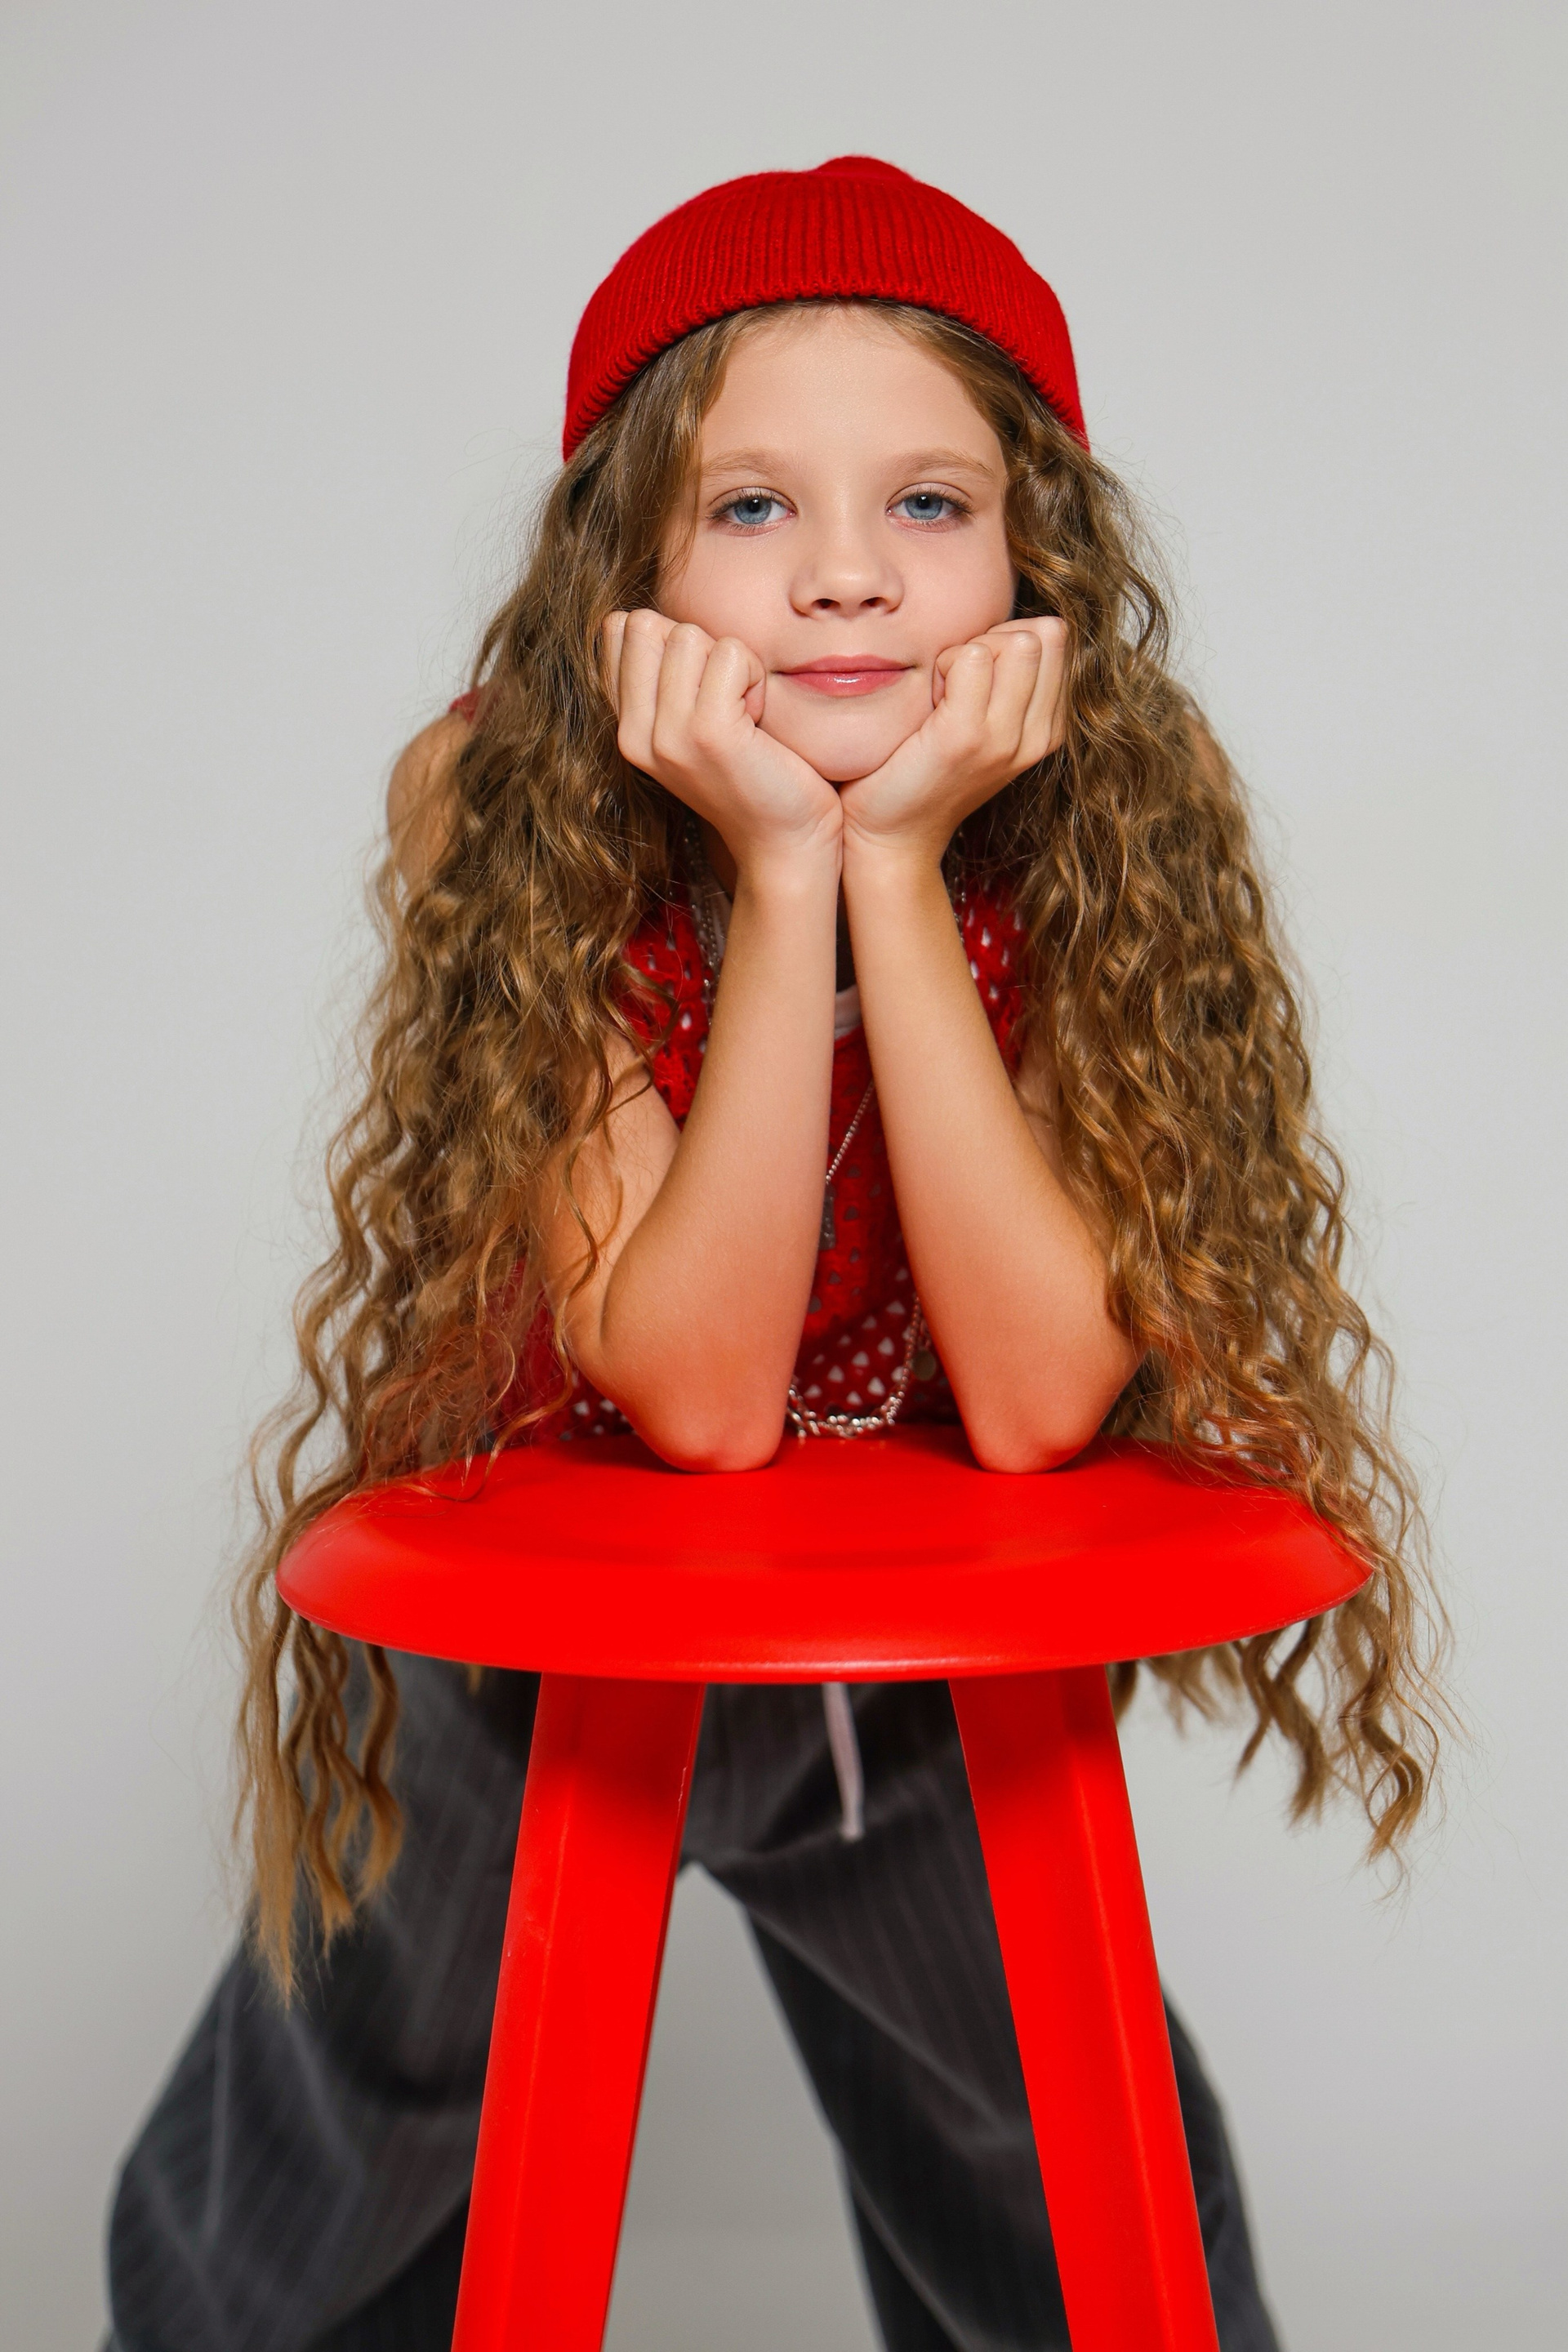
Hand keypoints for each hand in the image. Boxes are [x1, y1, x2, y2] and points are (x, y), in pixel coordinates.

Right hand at [603, 610, 841, 872]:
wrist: (785, 842)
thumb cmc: (756, 775)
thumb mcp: (695, 723)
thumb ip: (668, 676)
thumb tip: (656, 616)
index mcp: (627, 727)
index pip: (620, 629)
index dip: (672, 640)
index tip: (703, 691)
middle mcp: (634, 733)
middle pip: (649, 624)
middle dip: (699, 647)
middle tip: (728, 701)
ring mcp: (667, 735)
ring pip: (688, 635)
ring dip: (732, 662)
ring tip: (745, 713)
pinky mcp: (708, 733)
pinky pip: (730, 653)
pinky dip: (755, 675)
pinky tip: (760, 719)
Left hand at [838, 618, 1065, 862]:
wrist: (889, 834)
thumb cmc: (923, 769)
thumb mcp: (980, 722)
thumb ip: (1004, 678)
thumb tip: (1016, 625)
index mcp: (1048, 730)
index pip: (1056, 638)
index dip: (1008, 642)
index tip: (973, 683)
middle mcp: (1037, 736)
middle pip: (1044, 634)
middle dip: (993, 641)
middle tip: (954, 685)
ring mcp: (1006, 738)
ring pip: (1014, 641)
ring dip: (967, 652)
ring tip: (941, 696)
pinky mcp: (966, 737)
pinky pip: (971, 656)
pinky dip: (942, 664)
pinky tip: (927, 703)